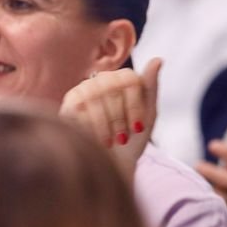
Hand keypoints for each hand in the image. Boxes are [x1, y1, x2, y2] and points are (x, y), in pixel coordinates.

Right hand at [60, 59, 161, 178]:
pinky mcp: (69, 103)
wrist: (109, 166)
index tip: (138, 128)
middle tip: (122, 138)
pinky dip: (90, 128)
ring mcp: (84, 89)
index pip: (130, 81)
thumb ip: (151, 88)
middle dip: (120, 120)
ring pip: (95, 98)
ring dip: (105, 126)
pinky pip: (79, 109)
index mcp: (124, 78)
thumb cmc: (131, 140)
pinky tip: (94, 139)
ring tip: (109, 142)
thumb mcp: (148, 116)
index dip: (135, 107)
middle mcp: (103, 79)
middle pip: (112, 90)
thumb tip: (158, 59)